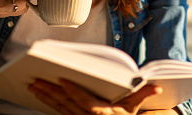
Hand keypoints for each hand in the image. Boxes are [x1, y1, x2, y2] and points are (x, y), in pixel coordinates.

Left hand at [28, 78, 168, 114]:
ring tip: (33, 86)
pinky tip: (40, 95)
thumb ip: (143, 94)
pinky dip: (48, 103)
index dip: (73, 91)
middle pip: (66, 103)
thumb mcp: (135, 107)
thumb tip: (157, 87)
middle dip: (51, 91)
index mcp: (102, 112)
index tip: (62, 80)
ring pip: (59, 107)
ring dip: (45, 96)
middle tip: (36, 80)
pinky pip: (58, 111)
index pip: (84, 101)